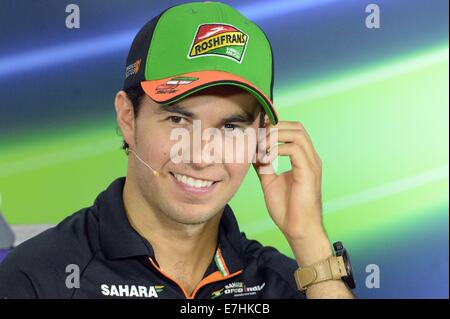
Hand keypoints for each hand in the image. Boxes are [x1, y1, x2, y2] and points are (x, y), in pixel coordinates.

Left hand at [253, 120, 325, 242]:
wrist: (297, 229)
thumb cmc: (287, 209)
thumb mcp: (269, 181)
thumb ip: (264, 166)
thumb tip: (254, 153)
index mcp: (303, 159)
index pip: (293, 130)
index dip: (275, 127)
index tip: (256, 134)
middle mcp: (310, 158)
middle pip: (297, 127)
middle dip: (275, 127)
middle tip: (257, 137)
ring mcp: (311, 164)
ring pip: (297, 134)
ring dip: (275, 136)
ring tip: (261, 147)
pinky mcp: (309, 172)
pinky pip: (295, 149)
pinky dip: (278, 149)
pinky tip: (266, 158)